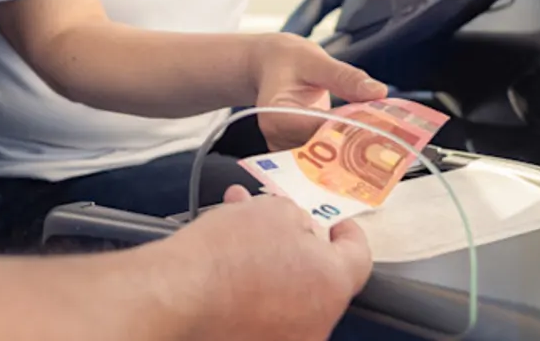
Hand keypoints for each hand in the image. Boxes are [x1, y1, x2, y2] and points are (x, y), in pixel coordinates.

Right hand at [169, 186, 373, 339]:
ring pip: (288, 292)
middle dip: (300, 245)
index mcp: (332, 283)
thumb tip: (298, 228)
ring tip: (240, 232)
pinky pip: (264, 310)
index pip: (359, 257)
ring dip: (272, 263)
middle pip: (321, 277)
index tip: (338, 224)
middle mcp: (318, 321)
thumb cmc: (227, 254)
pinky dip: (253, 287)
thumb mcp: (275, 210)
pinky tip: (228, 261)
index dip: (349, 234)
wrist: (180, 293)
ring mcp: (288, 339)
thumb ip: (300, 219)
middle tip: (278, 222)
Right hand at [250, 34, 385, 149]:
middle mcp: (279, 140)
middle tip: (395, 138)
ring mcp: (287, 150)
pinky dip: (347, 149)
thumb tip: (379, 92)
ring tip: (387, 140)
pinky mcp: (297, 154)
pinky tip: (370, 142)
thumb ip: (345, 77)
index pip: (321, 132)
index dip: (354, 131)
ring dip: (356, 149)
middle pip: (325, 150)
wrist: (267, 67)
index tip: (386, 128)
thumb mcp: (315, 60)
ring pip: (328, 158)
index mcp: (278, 116)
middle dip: (359, 143)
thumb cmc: (287, 60)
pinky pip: (326, 157)